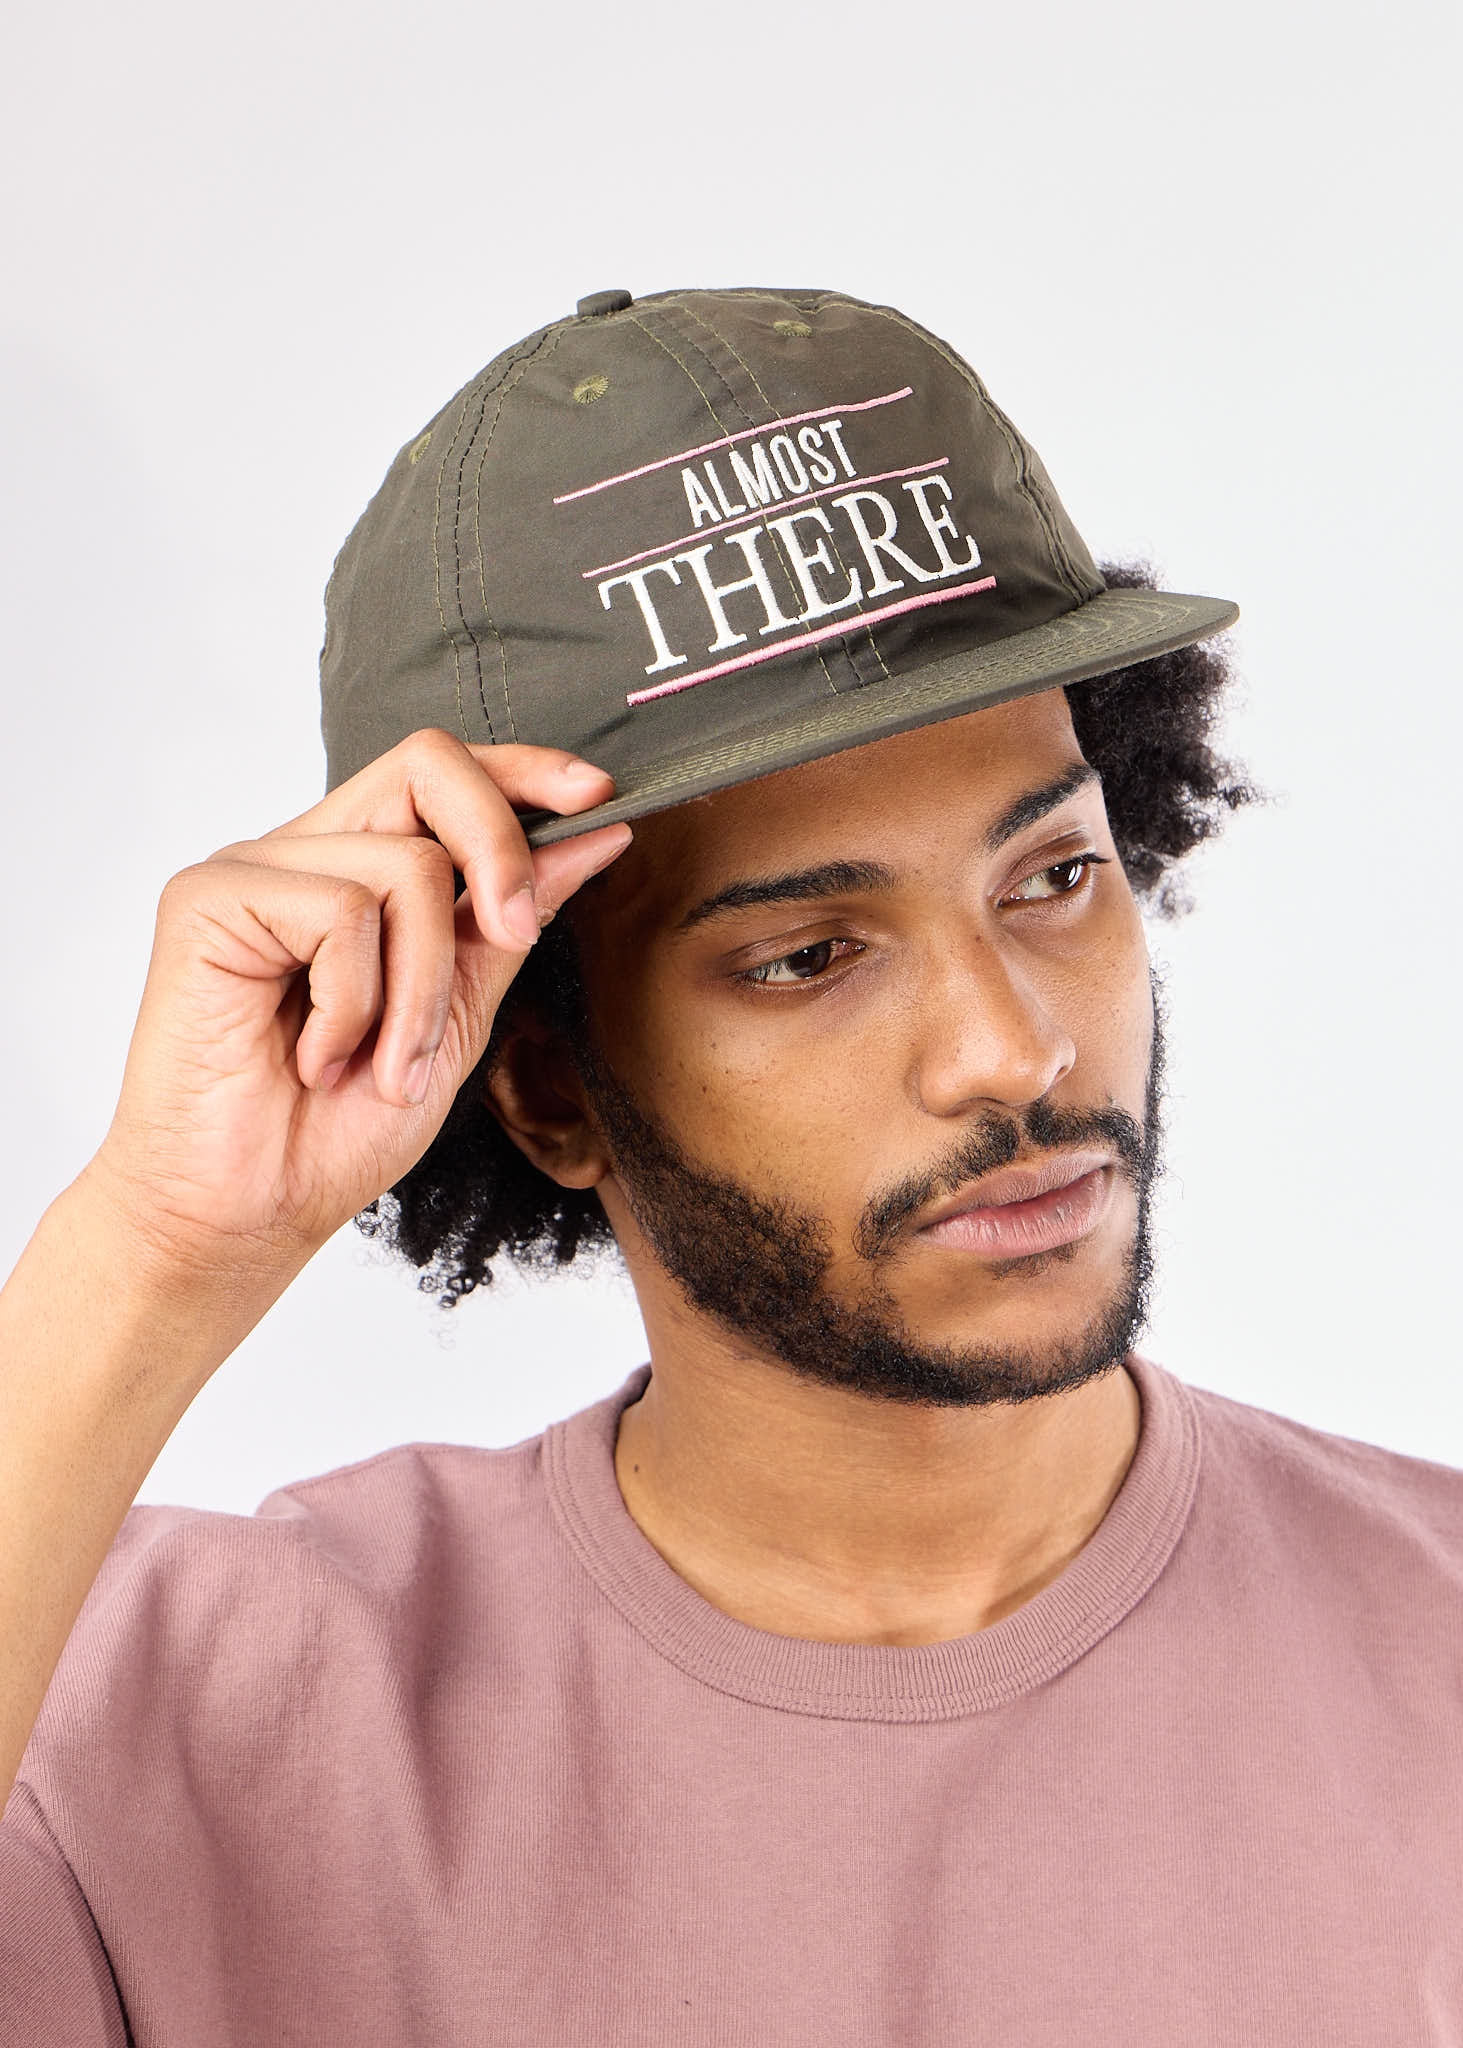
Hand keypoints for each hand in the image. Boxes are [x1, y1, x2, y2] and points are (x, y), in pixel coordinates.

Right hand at [85, 729, 629, 1281]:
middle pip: (427, 763)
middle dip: (500, 848)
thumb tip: (595, 837)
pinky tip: (315, 1057)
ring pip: (406, 863)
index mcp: (357, 869)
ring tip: (385, 1065)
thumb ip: (509, 924)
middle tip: (514, 934)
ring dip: (422, 989)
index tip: (598, 797)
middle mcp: (304, 852)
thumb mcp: (458, 1017)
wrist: (249, 1213)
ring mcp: (253, 868)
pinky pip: (340, 909)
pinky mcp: (209, 897)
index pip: (443, 775)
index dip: (525, 769)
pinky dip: (355, 1003)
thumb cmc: (335, 1131)